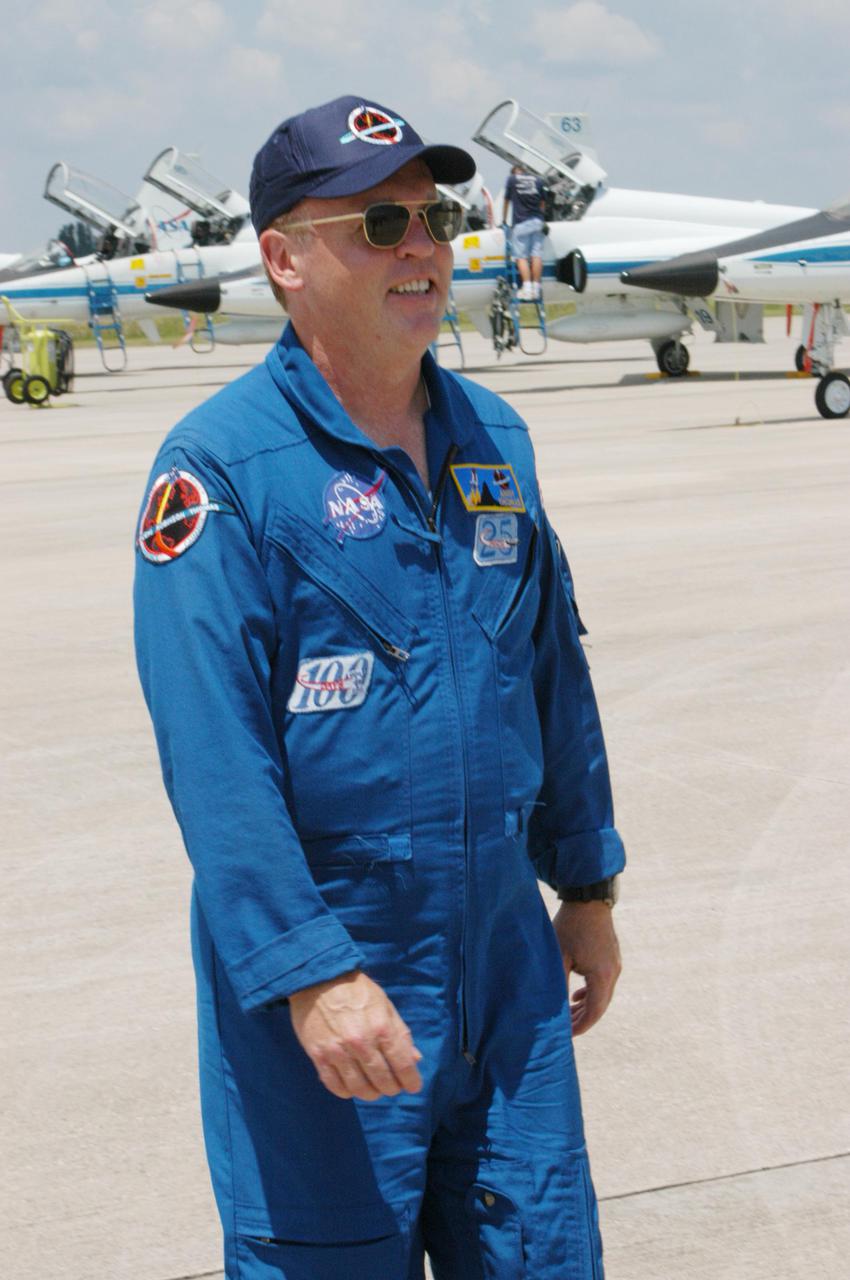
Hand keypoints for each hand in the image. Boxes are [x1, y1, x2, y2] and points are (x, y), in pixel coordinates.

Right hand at [288, 970, 422, 1101]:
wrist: (319, 979)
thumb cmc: (358, 991)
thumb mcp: (386, 1006)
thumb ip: (400, 1034)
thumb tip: (415, 1060)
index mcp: (382, 1028)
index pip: (402, 1066)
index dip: (411, 1081)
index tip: (413, 1086)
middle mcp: (362, 1043)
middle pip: (383, 1081)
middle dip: (392, 1088)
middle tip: (392, 1086)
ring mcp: (338, 1051)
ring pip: (359, 1088)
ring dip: (370, 1093)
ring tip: (373, 1088)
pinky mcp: (319, 1056)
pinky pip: (335, 1086)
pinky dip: (346, 1092)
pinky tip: (351, 1086)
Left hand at [553, 900, 621, 1035]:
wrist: (588, 899)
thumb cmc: (570, 926)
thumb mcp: (559, 957)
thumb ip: (558, 984)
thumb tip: (554, 1009)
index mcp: (602, 975)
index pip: (595, 1012)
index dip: (581, 1026)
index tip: (567, 1035)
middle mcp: (613, 972)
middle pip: (600, 1006)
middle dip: (582, 1019)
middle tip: (565, 1029)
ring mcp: (614, 964)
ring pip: (602, 995)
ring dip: (586, 1006)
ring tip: (568, 1015)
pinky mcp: (611, 957)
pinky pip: (603, 983)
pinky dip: (590, 993)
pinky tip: (576, 996)